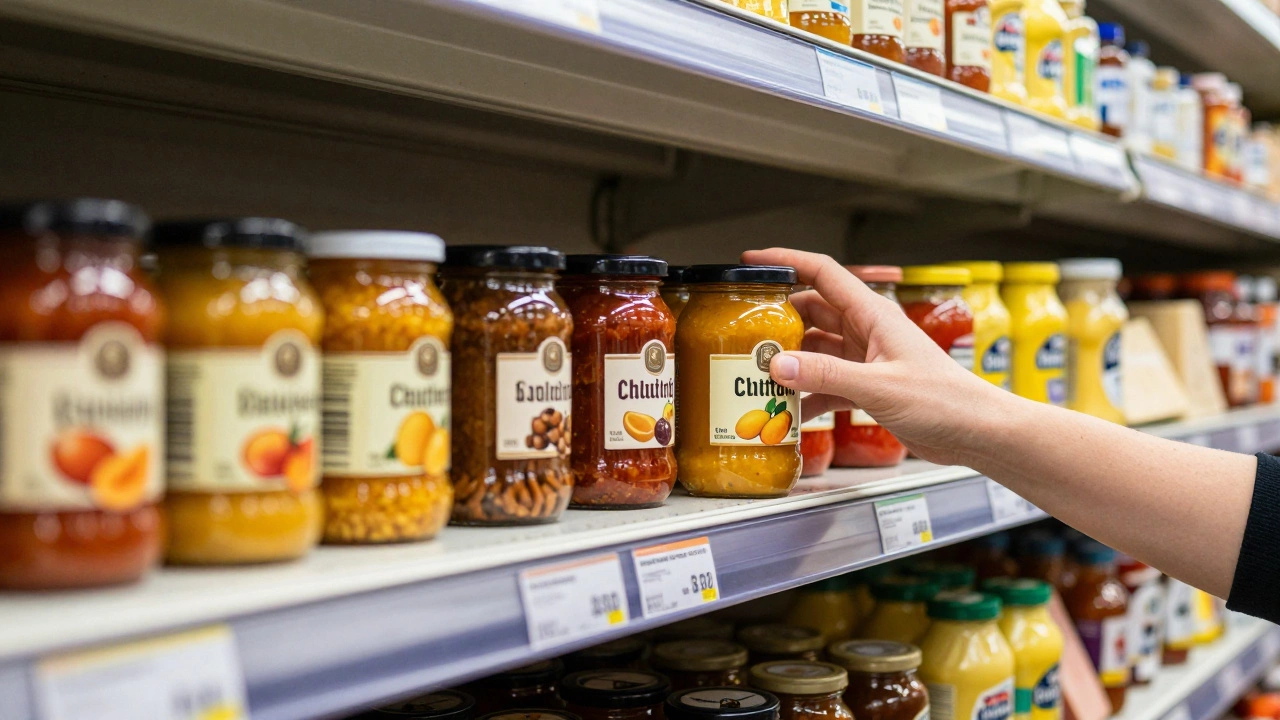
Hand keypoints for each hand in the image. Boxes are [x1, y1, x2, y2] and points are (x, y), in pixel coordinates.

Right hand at [742, 248, 1010, 466]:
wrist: (977, 432)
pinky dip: (807, 394)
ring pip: (816, 349)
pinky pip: (827, 382)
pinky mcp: (869, 386)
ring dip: (791, 361)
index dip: (786, 261)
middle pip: (812, 311)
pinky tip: (790, 411)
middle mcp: (867, 331)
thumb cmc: (946, 401)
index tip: (753, 258)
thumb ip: (826, 374)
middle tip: (746, 331)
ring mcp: (867, 358)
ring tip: (760, 373)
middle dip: (779, 319)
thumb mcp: (879, 387)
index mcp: (873, 315)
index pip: (823, 273)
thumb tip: (778, 365)